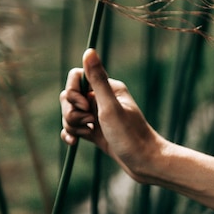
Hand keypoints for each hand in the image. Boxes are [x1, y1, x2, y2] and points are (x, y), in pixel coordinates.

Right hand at [60, 48, 164, 182]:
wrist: (144, 163)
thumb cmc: (130, 135)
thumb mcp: (110, 107)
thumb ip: (97, 79)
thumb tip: (89, 50)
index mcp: (107, 87)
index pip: (76, 77)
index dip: (73, 91)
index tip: (85, 105)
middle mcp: (101, 98)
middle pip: (69, 96)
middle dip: (71, 111)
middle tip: (88, 122)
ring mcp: (97, 115)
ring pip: (70, 112)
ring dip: (72, 124)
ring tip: (88, 134)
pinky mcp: (94, 131)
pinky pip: (74, 126)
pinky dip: (71, 133)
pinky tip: (74, 142)